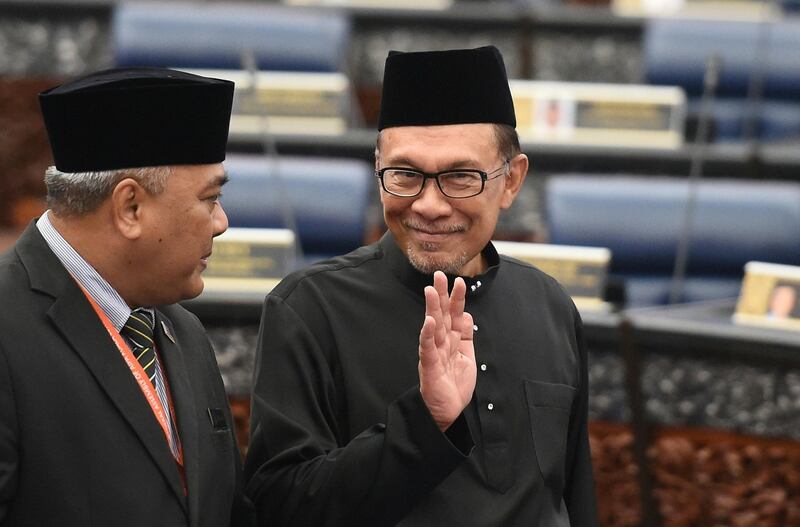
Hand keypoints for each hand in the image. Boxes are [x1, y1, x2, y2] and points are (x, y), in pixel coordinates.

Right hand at [418, 271, 476, 430]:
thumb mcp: (466, 356)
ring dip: (432, 309)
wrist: (447, 413)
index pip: (453, 315)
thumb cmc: (454, 386)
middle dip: (441, 295)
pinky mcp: (428, 367)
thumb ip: (465, 336)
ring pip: (433, 328)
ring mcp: (433, 354)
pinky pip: (427, 349)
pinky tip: (428, 323)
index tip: (459, 281)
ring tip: (431, 292)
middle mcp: (440, 344)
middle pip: (441, 316)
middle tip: (439, 276)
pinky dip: (427, 336)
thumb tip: (466, 314)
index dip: (456, 299)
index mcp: (451, 341)